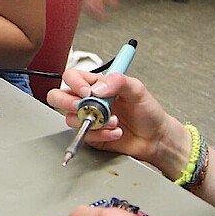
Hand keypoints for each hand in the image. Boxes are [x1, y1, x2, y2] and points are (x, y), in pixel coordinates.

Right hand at [47, 69, 180, 170]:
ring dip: (92, 121)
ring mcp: (88, 118)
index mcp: (97, 84)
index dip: (75, 83)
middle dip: (68, 103)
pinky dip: (101, 135)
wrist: (155, 138)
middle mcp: (89, 100)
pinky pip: (84, 135)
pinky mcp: (91, 135)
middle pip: (58, 96)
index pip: (73, 77)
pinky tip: (115, 132)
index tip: (88, 92)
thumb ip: (118, 81)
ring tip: (113, 121)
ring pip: (69, 118)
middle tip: (86, 107)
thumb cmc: (148, 111)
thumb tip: (98, 87)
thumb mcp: (138, 89)